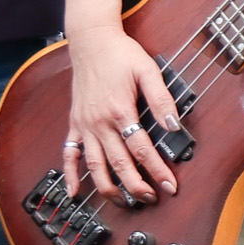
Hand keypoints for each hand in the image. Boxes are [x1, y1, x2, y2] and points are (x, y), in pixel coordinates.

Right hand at [63, 24, 182, 205]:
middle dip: (136, 186)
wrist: (91, 41)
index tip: (169, 185)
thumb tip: (174, 124)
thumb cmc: (120, 54)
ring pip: (95, 165)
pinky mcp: (74, 124)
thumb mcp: (147, 69)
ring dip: (109, 188)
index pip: (142, 148)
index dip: (157, 170)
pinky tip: (74, 193)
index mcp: (119, 110)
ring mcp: (84, 126)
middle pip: (118, 163)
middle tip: (151, 199)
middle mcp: (99, 122)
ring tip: (124, 203)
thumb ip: (162, 98)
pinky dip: (70, 175)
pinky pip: (69, 154)